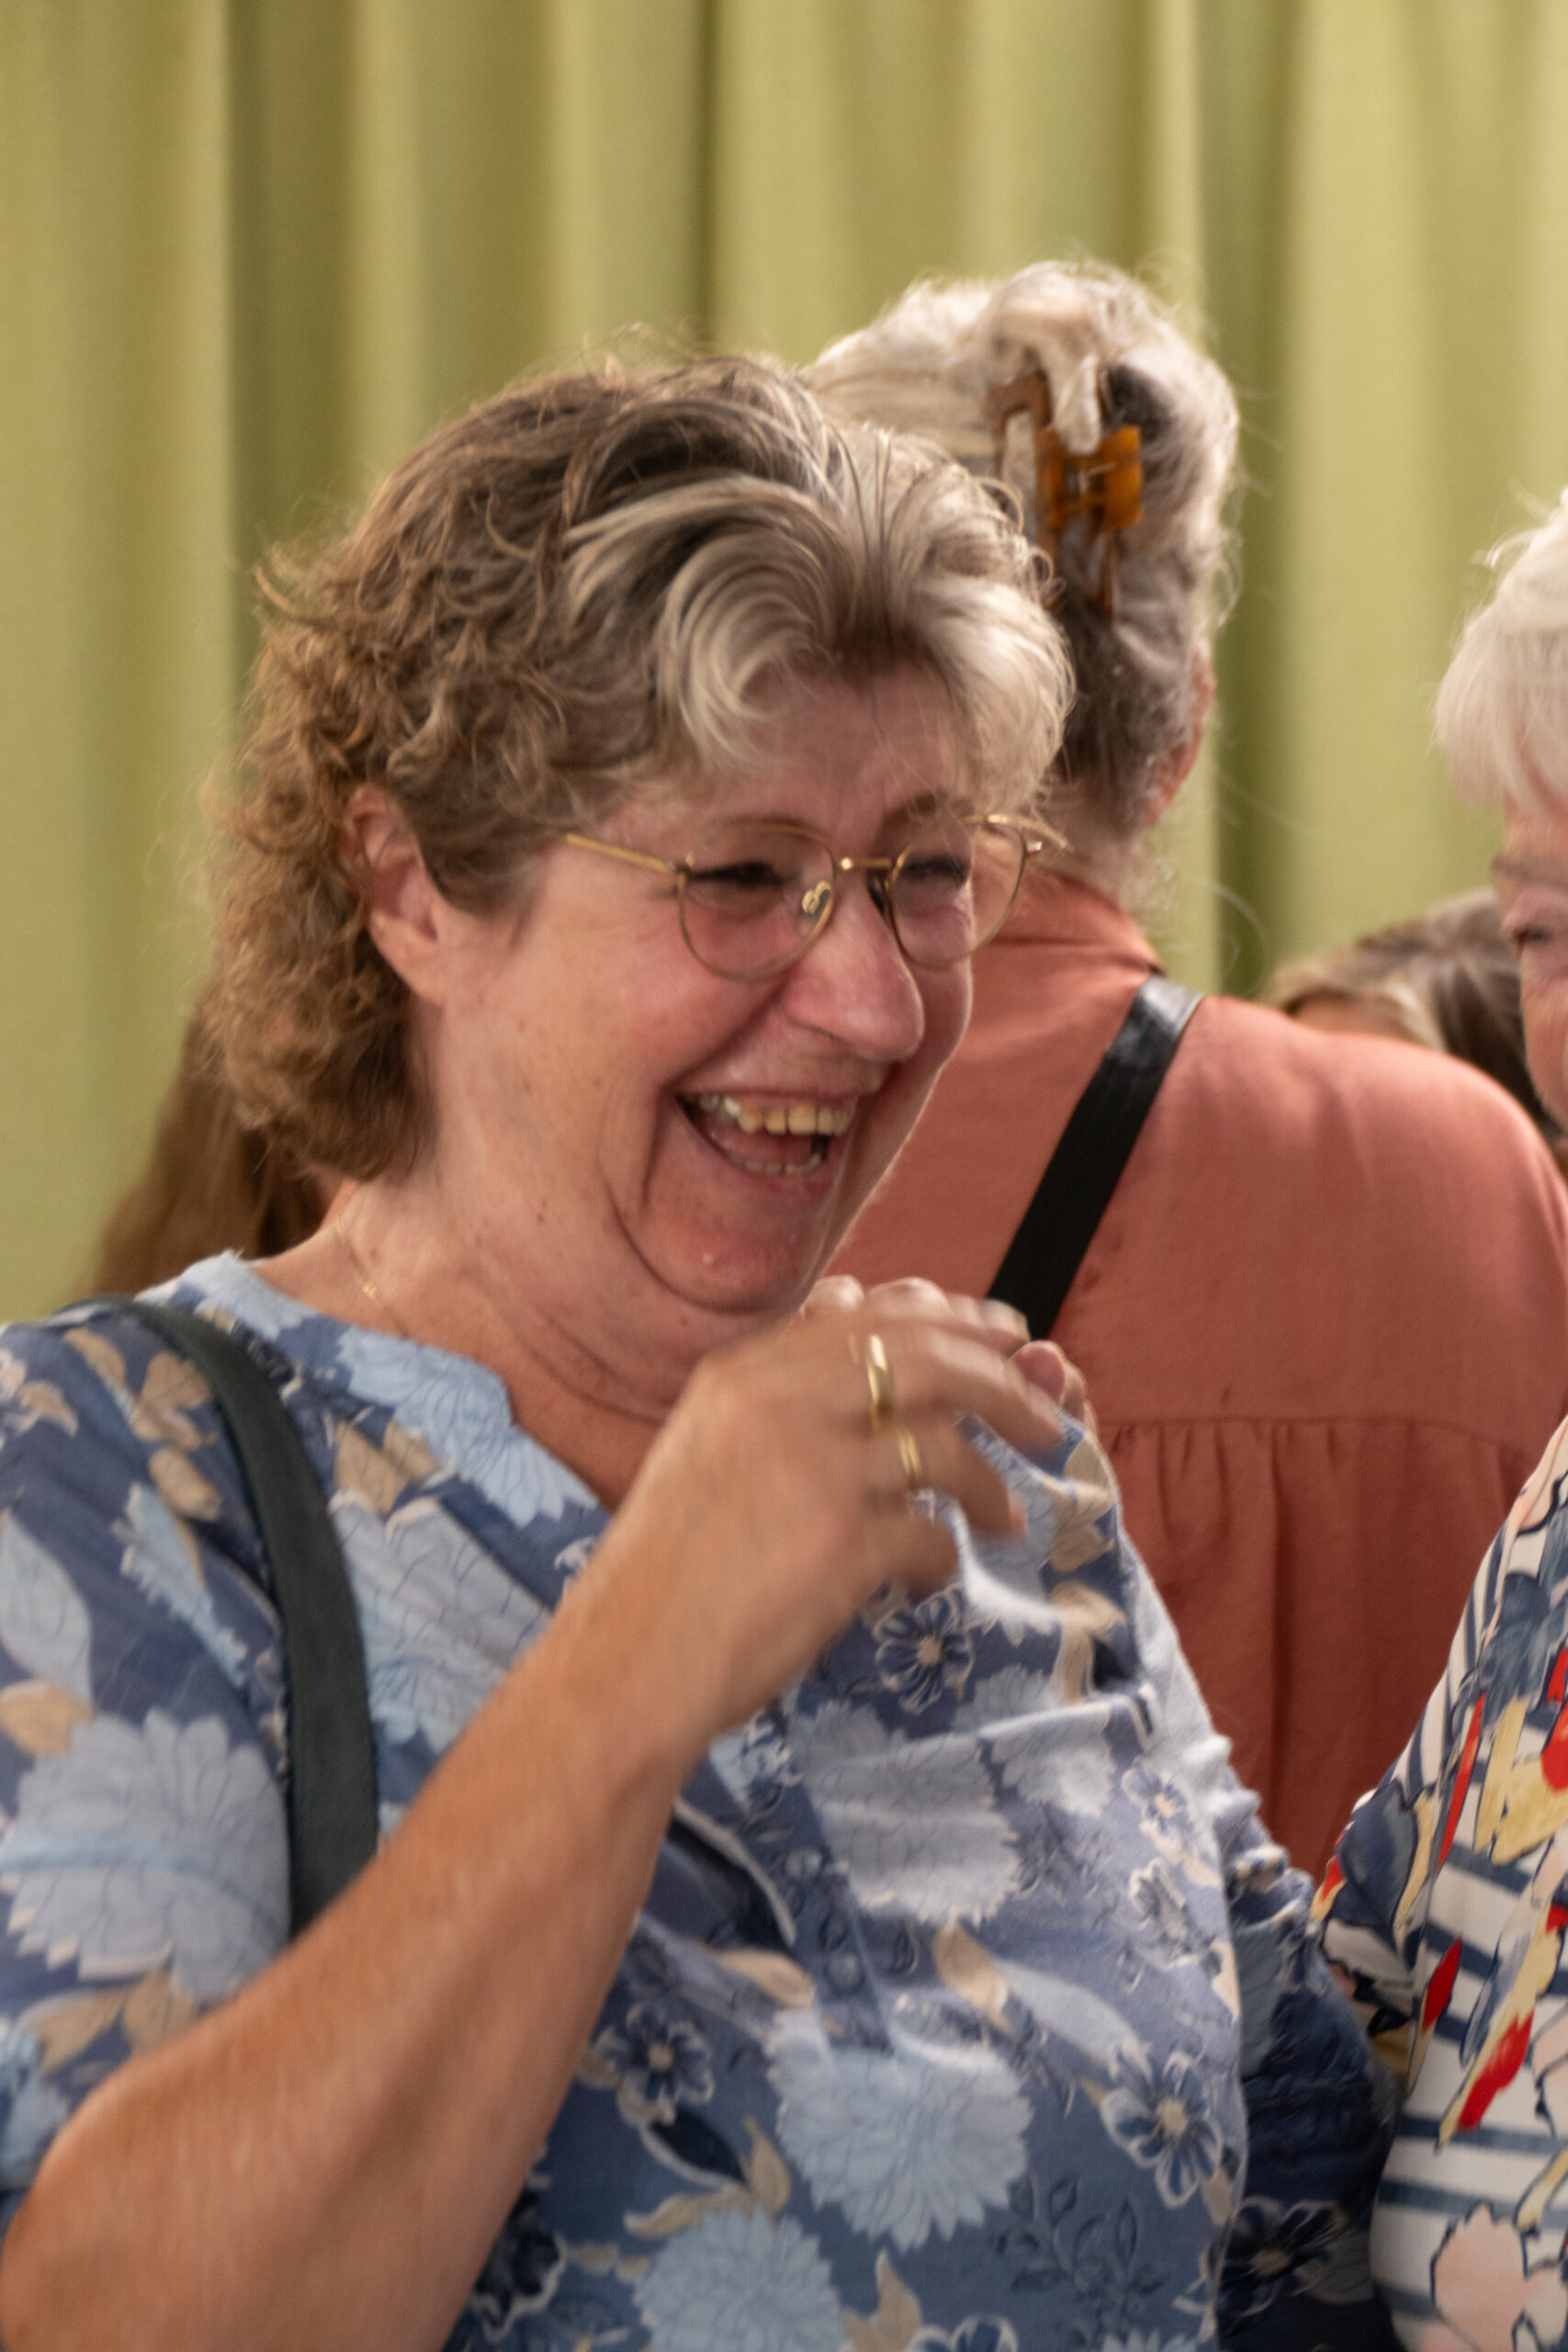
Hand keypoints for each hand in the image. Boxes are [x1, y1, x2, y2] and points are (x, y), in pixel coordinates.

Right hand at [557, 1288, 1062, 1764]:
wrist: (625, 1662)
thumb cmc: (668, 1566)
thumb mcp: (706, 1445)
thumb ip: (780, 1390)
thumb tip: (861, 1314)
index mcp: (741, 1373)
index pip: (870, 1313)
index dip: (952, 1319)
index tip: (1003, 1336)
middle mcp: (776, 1404)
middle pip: (927, 1359)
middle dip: (1002, 1383)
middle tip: (1046, 1416)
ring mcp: (811, 1471)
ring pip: (944, 1444)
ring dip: (988, 1480)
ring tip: (1005, 1516)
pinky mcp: (841, 1545)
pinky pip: (931, 1534)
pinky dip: (944, 1555)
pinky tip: (933, 1576)